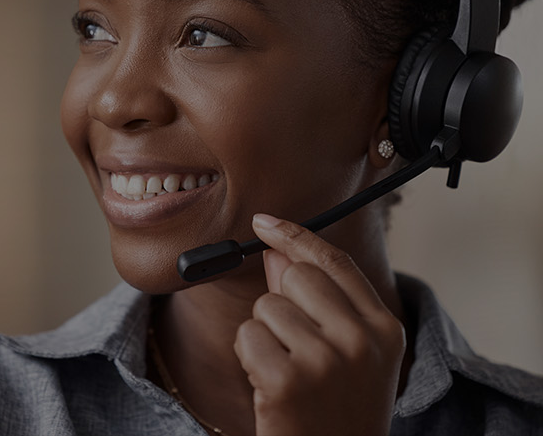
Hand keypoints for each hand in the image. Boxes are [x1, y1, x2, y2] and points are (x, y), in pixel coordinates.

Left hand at [233, 214, 404, 435]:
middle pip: (296, 277)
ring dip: (264, 336)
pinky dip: (248, 357)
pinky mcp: (287, 381)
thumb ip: (317, 301)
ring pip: (266, 307)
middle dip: (281, 302)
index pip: (335, 263)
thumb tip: (277, 252)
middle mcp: (361, 341)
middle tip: (293, 346)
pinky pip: (247, 336)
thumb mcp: (345, 353)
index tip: (265, 223)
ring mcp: (326, 360)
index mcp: (384, 329)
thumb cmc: (337, 407)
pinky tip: (270, 386)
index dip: (296, 236)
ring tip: (287, 372)